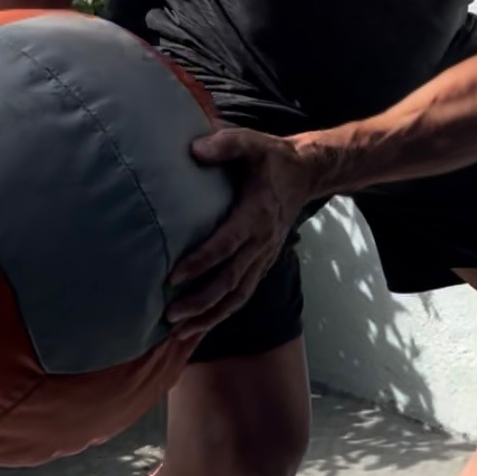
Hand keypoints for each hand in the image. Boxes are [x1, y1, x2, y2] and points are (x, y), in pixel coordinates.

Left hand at [166, 129, 313, 337]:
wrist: (307, 173)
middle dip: (199, 301)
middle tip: (169, 316)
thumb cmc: (272, 158)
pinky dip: (223, 312)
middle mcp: (262, 242)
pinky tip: (200, 325)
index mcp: (256, 215)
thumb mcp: (252, 142)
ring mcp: (265, 256)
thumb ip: (226, 144)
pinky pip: (243, 293)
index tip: (173, 277)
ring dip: (210, 316)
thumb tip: (193, 150)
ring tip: (180, 333)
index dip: (200, 263)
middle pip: (230, 281)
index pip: (225, 245)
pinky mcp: (264, 262)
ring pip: (238, 295)